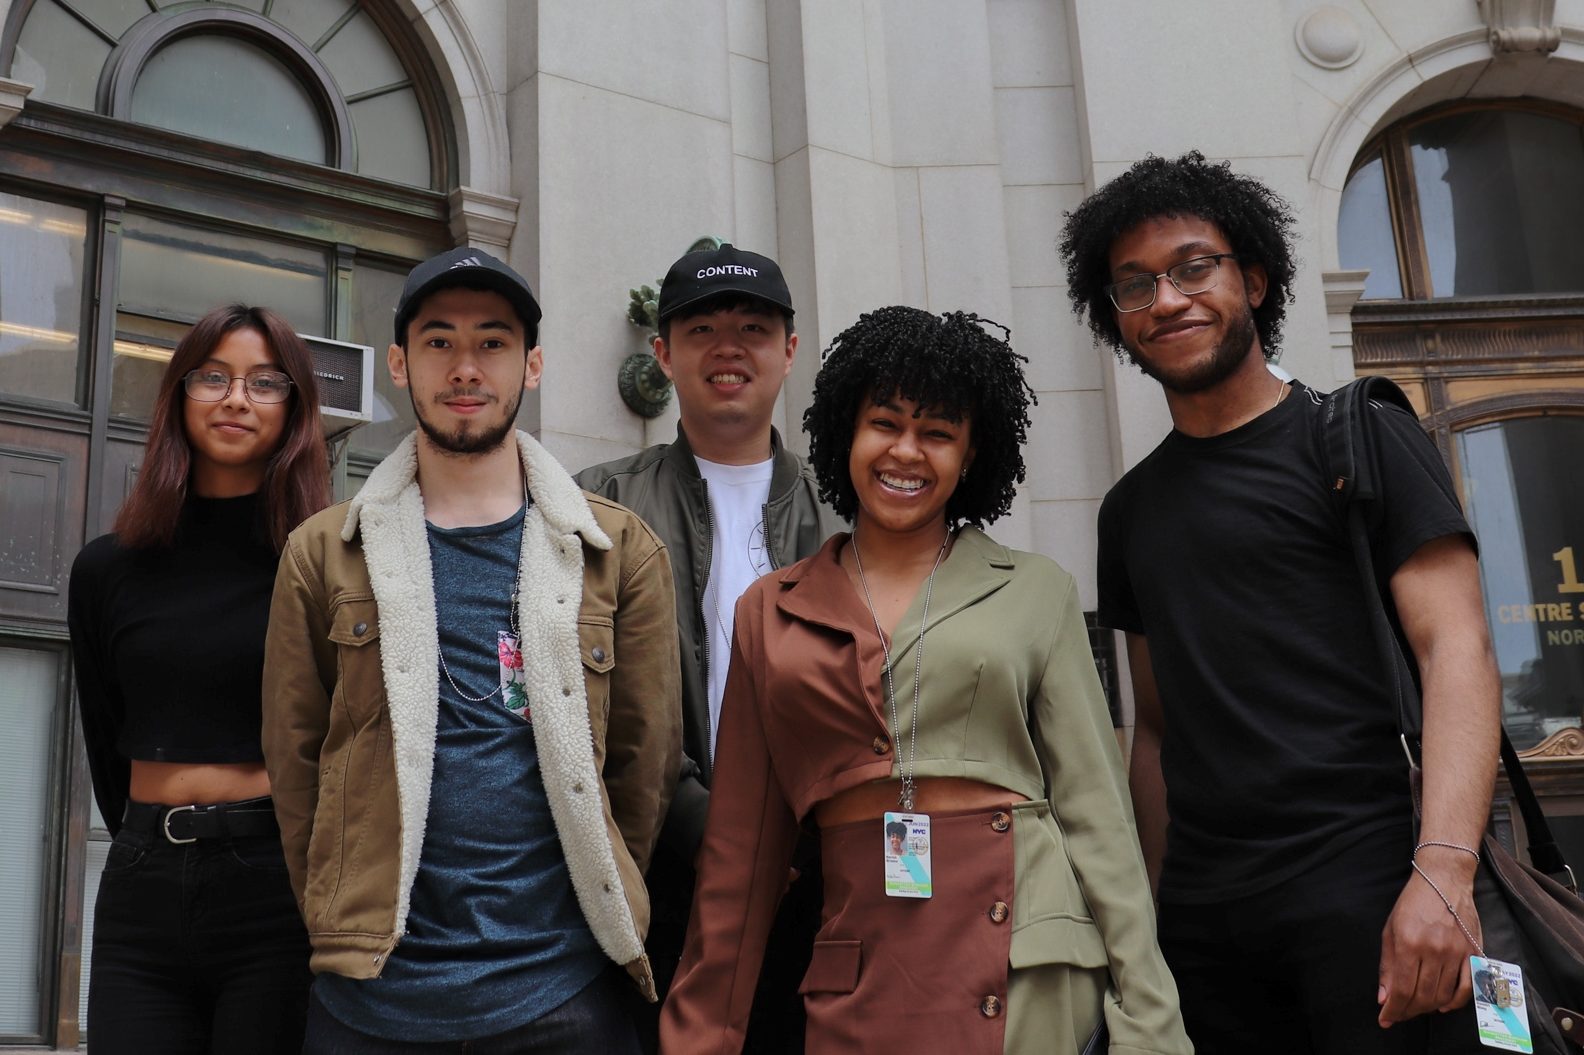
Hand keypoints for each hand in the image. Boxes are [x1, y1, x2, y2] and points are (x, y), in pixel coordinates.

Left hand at [1377, 862, 1481, 1026]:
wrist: (1444, 881)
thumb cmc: (1412, 904)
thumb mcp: (1390, 930)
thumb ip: (1387, 966)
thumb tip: (1384, 998)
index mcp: (1409, 943)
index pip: (1402, 989)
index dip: (1394, 1010)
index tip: (1385, 1020)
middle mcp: (1435, 950)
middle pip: (1423, 996)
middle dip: (1408, 1011)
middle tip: (1399, 1014)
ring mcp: (1457, 953)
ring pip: (1444, 996)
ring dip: (1428, 1008)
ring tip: (1416, 1008)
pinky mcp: (1474, 953)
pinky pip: (1467, 988)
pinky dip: (1455, 1002)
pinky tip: (1443, 1006)